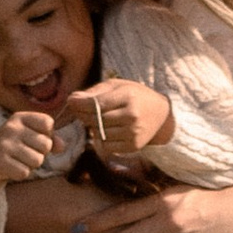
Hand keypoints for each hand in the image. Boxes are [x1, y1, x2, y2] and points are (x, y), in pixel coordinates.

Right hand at [0, 109, 62, 204]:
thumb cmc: (10, 153)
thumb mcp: (28, 140)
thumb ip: (49, 139)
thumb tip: (62, 146)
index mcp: (19, 117)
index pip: (48, 123)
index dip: (46, 137)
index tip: (31, 141)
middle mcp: (10, 127)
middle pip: (46, 144)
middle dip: (39, 155)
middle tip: (21, 156)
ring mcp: (3, 143)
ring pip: (37, 160)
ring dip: (29, 166)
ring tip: (15, 162)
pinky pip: (25, 172)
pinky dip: (19, 175)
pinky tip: (9, 170)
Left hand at [58, 79, 174, 158]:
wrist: (161, 115)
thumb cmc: (136, 96)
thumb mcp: (118, 86)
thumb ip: (95, 91)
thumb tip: (72, 99)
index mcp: (128, 96)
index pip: (96, 104)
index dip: (80, 104)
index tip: (71, 101)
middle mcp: (131, 116)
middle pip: (95, 119)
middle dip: (84, 115)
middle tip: (82, 110)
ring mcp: (133, 133)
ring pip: (99, 133)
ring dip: (93, 127)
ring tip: (99, 119)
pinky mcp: (133, 146)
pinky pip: (106, 146)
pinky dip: (102, 139)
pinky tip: (107, 130)